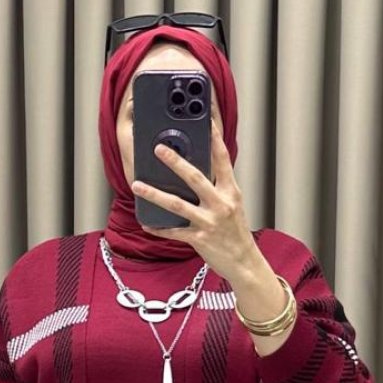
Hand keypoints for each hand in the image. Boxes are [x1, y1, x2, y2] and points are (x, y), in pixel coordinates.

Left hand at [131, 114, 256, 282]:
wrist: (245, 263)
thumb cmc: (236, 233)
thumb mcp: (232, 205)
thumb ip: (217, 189)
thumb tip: (192, 174)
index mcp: (231, 192)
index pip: (223, 160)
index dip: (215, 139)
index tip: (206, 119)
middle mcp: (221, 204)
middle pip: (195, 178)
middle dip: (175, 162)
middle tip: (158, 148)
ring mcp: (210, 223)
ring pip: (177, 204)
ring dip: (155, 194)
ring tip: (137, 184)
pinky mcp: (200, 240)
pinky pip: (174, 232)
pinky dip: (159, 227)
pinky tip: (146, 222)